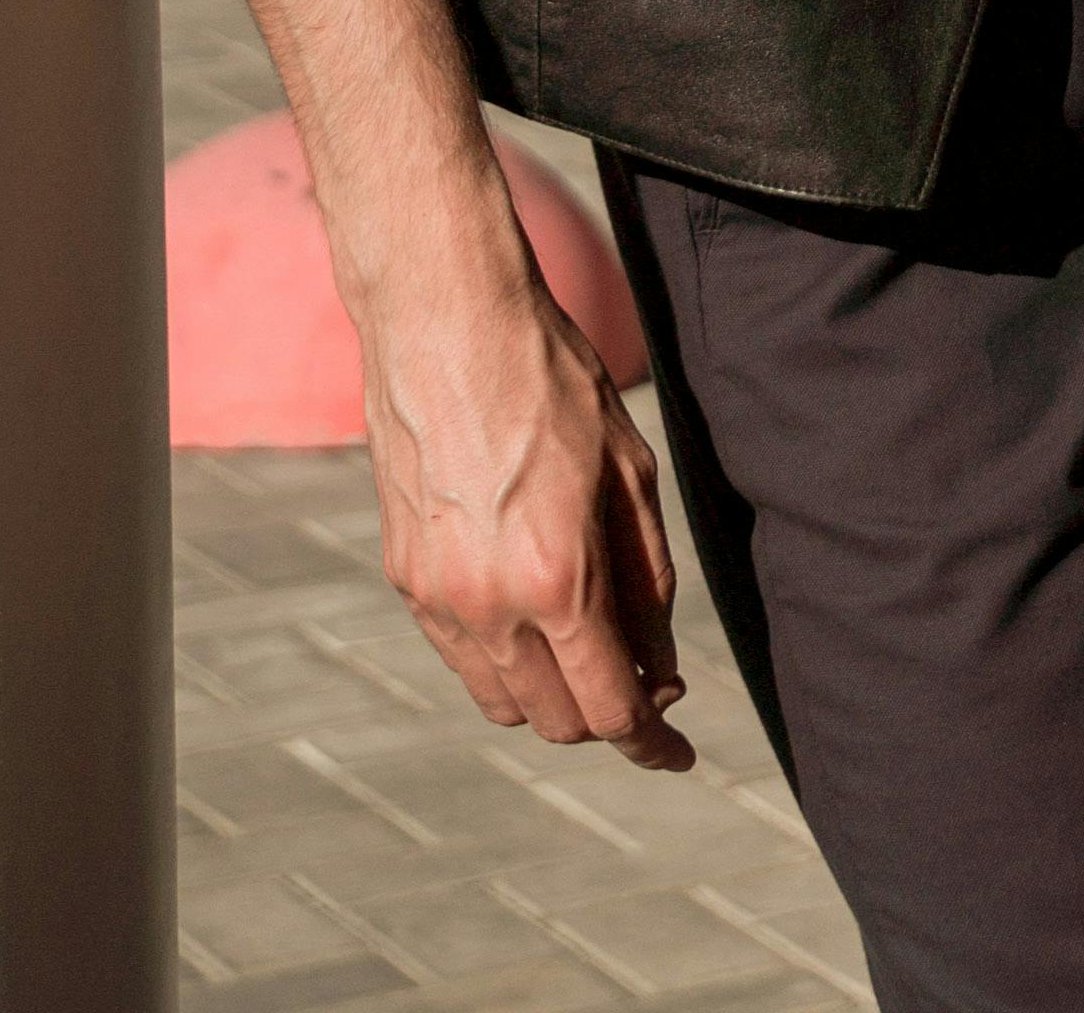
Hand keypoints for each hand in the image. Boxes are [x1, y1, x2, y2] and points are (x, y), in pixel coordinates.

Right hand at [360, 241, 691, 769]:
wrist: (447, 328)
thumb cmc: (554, 386)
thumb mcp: (631, 476)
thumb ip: (647, 585)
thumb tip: (659, 671)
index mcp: (559, 581)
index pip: (610, 708)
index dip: (651, 743)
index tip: (678, 755)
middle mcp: (488, 606)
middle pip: (556, 719)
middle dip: (608, 716)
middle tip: (648, 678)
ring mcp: (437, 598)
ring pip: (501, 701)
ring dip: (552, 694)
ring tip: (593, 644)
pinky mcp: (405, 578)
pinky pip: (461, 656)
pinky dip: (504, 660)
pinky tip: (536, 613)